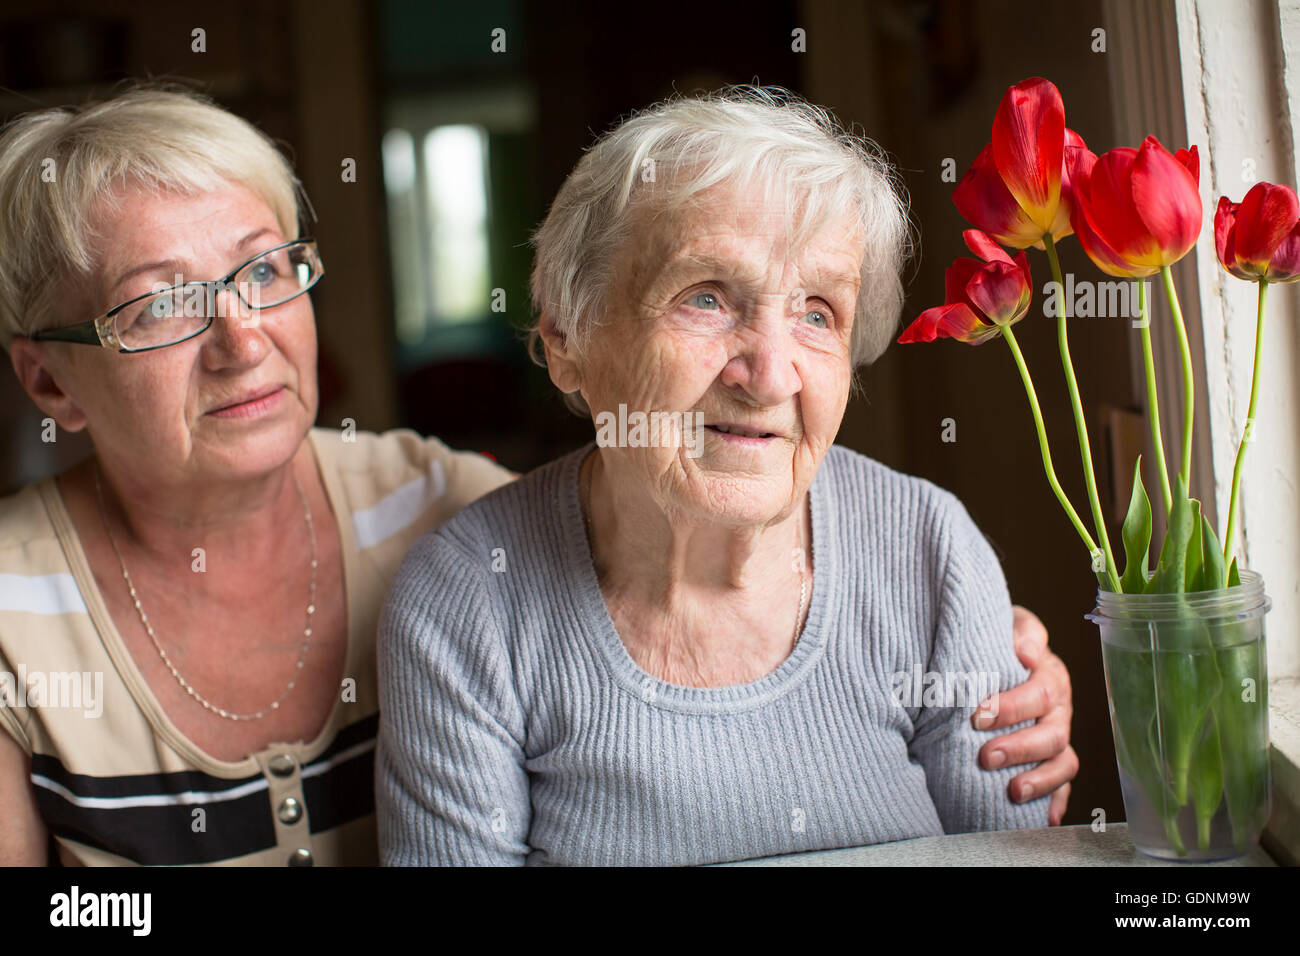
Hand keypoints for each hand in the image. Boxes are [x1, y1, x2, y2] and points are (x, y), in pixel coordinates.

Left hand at [971, 604, 1076, 825]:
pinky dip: (1055, 802)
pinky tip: (1042, 817)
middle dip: (1019, 747)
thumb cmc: (997, 639)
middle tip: (984, 756)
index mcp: (1050, 675)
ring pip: (1062, 762)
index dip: (1012, 706)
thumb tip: (1027, 651)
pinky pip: (1063, 786)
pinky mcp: (1052, 762)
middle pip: (1052, 733)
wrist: (990, 654)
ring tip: (1012, 790)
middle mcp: (1059, 709)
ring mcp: (1058, 737)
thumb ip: (1021, 630)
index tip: (977, 714)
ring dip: (1039, 779)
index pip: (1041, 692)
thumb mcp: (1007, 622)